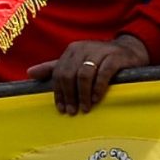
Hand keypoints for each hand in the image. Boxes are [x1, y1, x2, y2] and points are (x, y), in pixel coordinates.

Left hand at [24, 34, 149, 114]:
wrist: (129, 51)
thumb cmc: (100, 60)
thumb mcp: (76, 63)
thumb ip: (54, 68)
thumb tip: (30, 73)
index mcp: (72, 50)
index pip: (59, 73)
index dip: (59, 93)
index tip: (62, 109)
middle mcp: (84, 48)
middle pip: (69, 74)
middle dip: (70, 95)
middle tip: (73, 112)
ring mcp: (100, 51)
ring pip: (84, 74)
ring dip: (83, 94)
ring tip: (85, 108)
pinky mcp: (115, 57)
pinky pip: (103, 73)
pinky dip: (98, 87)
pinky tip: (96, 98)